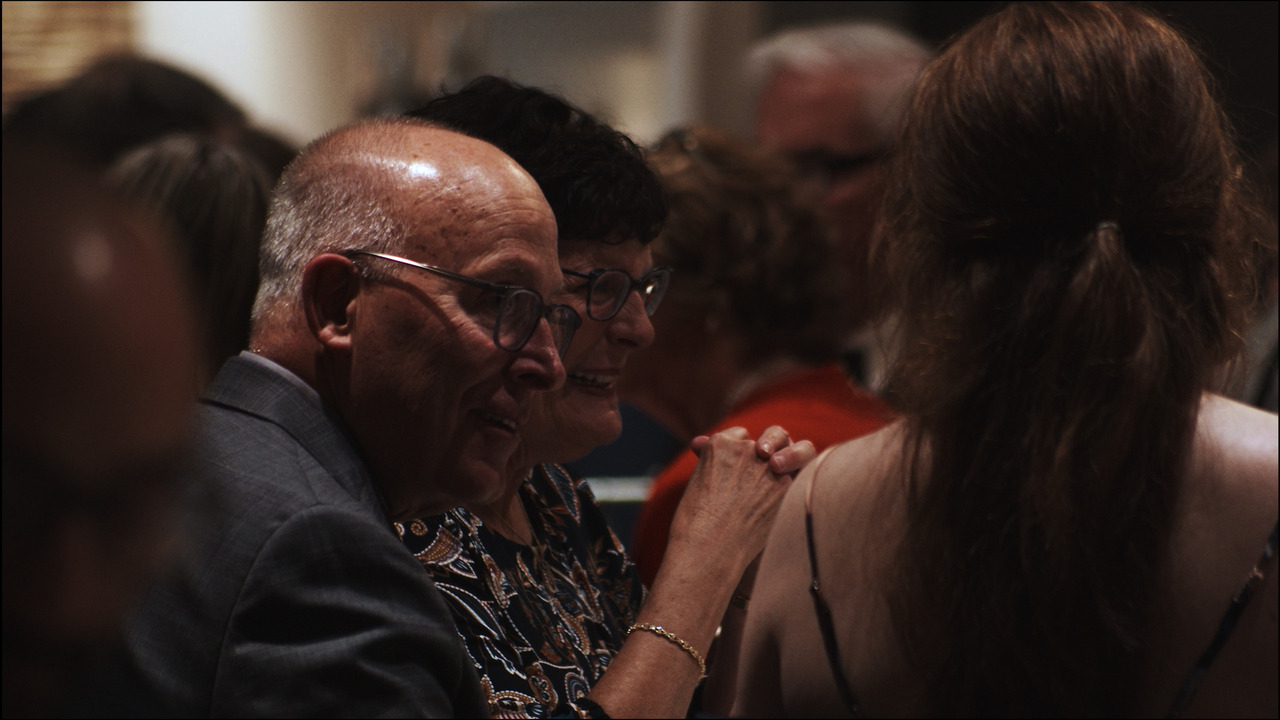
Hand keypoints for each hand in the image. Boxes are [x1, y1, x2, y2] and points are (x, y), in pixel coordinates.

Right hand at [670, 427, 802, 570]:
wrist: (708, 548)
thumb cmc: (695, 521)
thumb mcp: (700, 481)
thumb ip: (715, 462)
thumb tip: (706, 446)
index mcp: (719, 443)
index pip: (738, 436)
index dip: (739, 453)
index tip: (736, 470)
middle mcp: (745, 448)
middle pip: (766, 442)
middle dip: (769, 449)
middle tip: (766, 463)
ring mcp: (767, 466)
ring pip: (784, 457)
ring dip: (782, 468)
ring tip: (772, 487)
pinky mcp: (785, 485)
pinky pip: (793, 478)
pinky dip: (787, 489)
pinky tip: (776, 505)